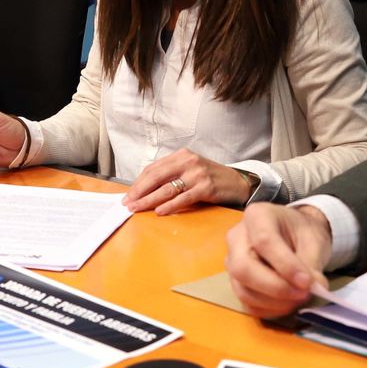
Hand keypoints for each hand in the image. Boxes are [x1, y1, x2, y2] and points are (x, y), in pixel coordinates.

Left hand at [123, 149, 254, 215]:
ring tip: (137, 208)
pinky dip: (169, 206)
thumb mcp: (190, 170)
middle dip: (139, 191)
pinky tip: (159, 212)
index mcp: (181, 155)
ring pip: (167, 189)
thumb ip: (171, 175)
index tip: (128, 194)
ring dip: (149, 200)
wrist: (238, 183)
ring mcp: (198, 174)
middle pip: (156, 177)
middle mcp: (189, 162)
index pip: (153, 168)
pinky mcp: (206, 188)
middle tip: (128, 203)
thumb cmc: (210, 178)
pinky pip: (183, 198)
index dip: (138, 182)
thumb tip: (145, 190)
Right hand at [224, 203, 332, 317]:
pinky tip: (289, 304)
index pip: (264, 241)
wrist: (294, 234)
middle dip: (276, 288)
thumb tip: (315, 288)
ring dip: (275, 302)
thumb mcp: (313, 239)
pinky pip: (247, 303)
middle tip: (304, 294)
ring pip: (244, 290)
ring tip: (300, 298)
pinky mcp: (237, 283)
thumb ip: (312, 263)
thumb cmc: (301, 232)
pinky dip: (270, 310)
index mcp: (257, 216)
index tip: (307, 282)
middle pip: (243, 269)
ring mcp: (232, 262)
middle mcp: (237, 238)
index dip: (285, 265)